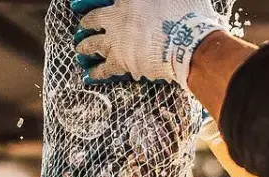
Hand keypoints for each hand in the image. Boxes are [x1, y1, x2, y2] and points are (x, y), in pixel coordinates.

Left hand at [72, 0, 227, 88]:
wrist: (187, 43)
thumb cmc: (188, 16)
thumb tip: (170, 0)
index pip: (110, 0)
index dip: (100, 4)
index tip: (85, 5)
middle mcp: (117, 16)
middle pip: (95, 18)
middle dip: (88, 23)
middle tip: (83, 28)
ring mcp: (117, 39)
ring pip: (93, 43)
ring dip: (85, 46)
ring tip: (79, 50)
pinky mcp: (121, 61)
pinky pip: (105, 68)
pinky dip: (97, 72)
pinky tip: (89, 76)